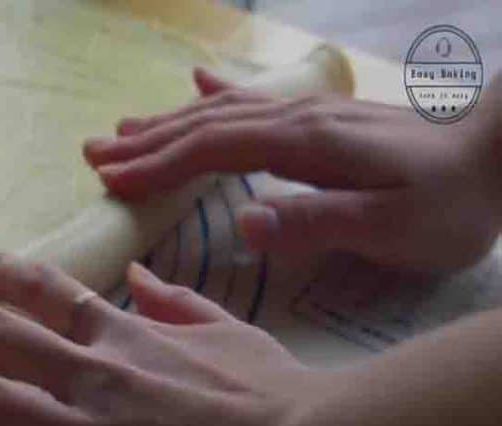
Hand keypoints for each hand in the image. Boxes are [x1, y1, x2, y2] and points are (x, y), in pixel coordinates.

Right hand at [83, 68, 501, 271]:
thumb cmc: (452, 203)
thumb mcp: (394, 228)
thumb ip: (319, 223)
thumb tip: (244, 224)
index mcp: (304, 145)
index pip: (213, 149)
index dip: (157, 166)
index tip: (108, 183)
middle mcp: (297, 119)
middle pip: (205, 124)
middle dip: (145, 142)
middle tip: (91, 155)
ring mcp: (309, 113)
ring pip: (221, 110)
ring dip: (166, 122)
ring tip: (119, 130)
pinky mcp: (321, 118)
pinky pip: (254, 99)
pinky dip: (216, 92)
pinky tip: (195, 80)